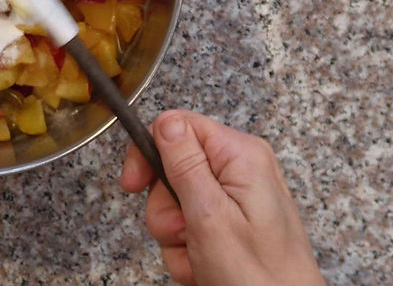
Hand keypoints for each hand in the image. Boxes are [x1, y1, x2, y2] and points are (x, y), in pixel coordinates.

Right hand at [120, 110, 323, 285]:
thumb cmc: (258, 277)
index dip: (149, 152)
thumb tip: (166, 122)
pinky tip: (204, 265)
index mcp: (240, 155)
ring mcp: (236, 197)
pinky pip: (189, 226)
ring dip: (175, 236)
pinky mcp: (232, 221)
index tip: (134, 185)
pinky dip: (188, 250)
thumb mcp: (210, 216)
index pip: (177, 125)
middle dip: (166, 208)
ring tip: (198, 256)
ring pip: (175, 202)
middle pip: (172, 168)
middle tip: (183, 233)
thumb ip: (185, 164)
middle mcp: (240, 169)